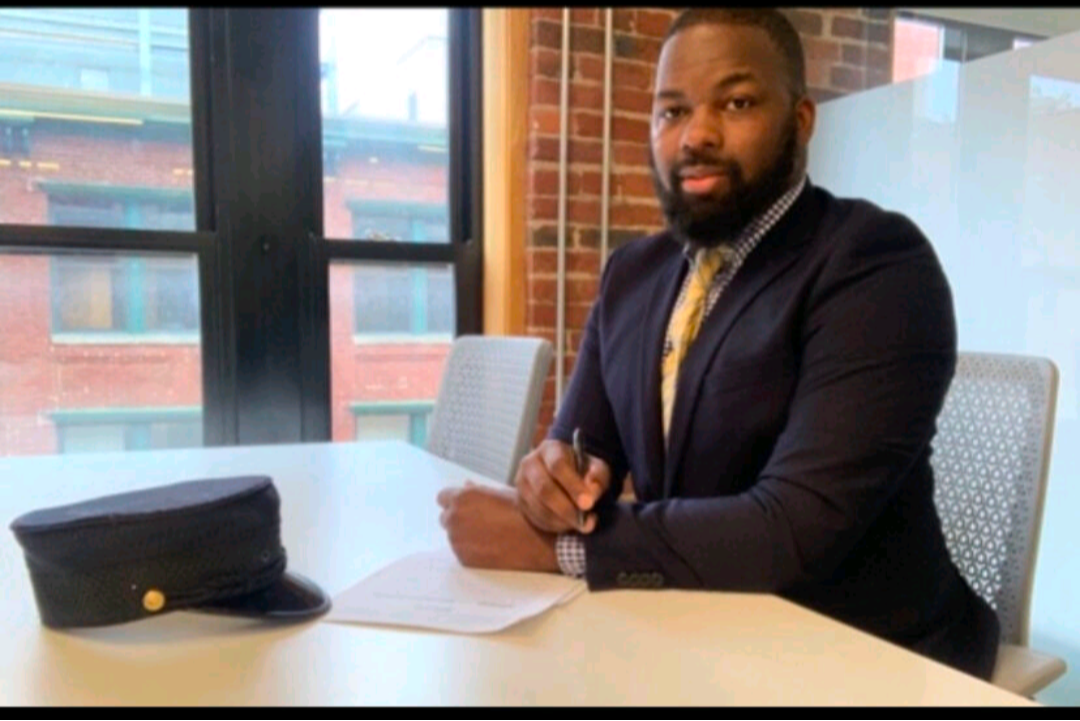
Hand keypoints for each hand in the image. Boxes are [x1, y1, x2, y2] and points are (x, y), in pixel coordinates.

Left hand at [436, 482, 559, 572]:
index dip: (455, 501)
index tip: (466, 506)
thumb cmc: (522, 515)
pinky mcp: (463, 559)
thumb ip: (477, 490)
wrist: (537, 542)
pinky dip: (470, 550)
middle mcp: (455, 518)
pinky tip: (490, 547)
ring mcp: (457, 540)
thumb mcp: (501, 493)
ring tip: (489, 535)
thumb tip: (466, 484)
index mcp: (463, 498)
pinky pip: (461, 552)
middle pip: (445, 517)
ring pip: (453, 536)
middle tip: (480, 522)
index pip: (442, 497)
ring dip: (464, 535)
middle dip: (458, 518)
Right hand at [515, 439, 611, 534]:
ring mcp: (522, 483)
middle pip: (544, 489)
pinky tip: (568, 524)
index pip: (558, 466)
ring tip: (581, 524)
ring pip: (539, 507)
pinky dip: (554, 525)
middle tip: (586, 523)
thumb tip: (590, 492)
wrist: (562, 477)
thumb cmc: (582, 471)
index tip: (588, 504)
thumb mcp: (596, 468)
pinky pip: (536, 517)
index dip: (573, 486)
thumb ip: (597, 477)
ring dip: (562, 520)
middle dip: (567, 509)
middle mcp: (530, 463)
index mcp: (550, 449)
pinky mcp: (520, 501)